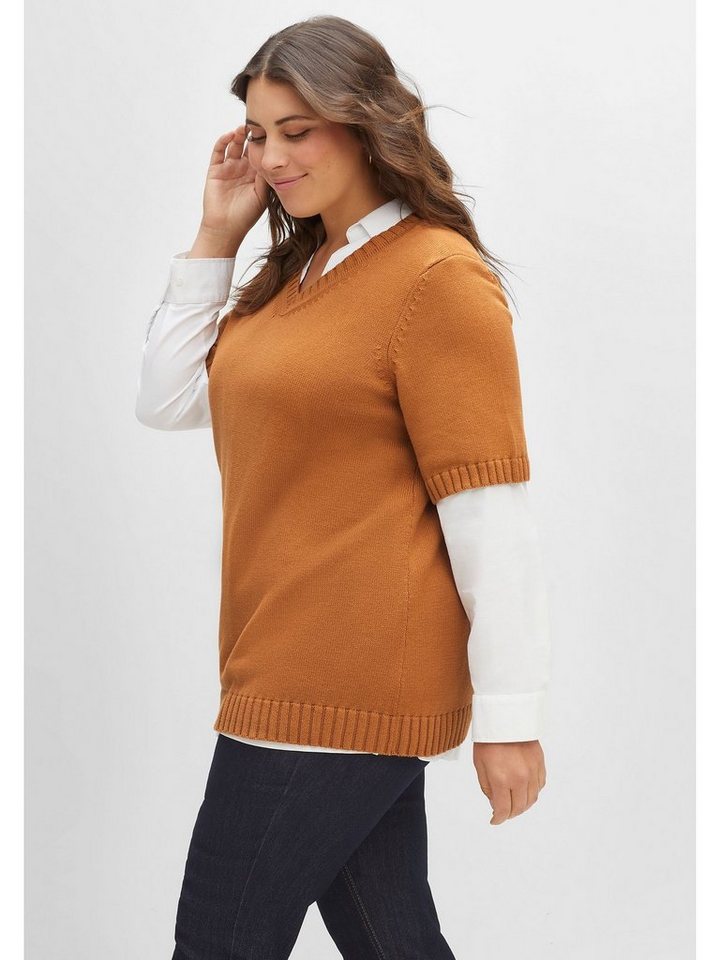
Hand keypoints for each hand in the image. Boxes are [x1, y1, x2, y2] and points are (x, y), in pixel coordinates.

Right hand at [198, 125, 269, 241]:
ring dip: (238, 135)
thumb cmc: (246, 215)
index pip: (261, 153)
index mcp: (255, 174)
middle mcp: (242, 169)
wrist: (226, 227)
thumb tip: (272, 157)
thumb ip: (266, 176)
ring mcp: (228, 168)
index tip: (271, 130)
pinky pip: (218, 151)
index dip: (265, 142)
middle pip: (248, 145)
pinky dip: (223, 141)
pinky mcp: (215, 170)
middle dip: (252, 134)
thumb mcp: (262, 194)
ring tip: (243, 128)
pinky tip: (230, 136)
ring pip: (234, 145)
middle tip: (258, 123)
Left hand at [473, 740, 546, 824]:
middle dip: (510, 814)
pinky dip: (532, 792)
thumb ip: (487, 787)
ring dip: (523, 805)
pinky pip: (539, 786)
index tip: (494, 820)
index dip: (498, 819)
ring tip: (514, 804)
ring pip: (532, 799)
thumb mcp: (479, 764)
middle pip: (519, 808)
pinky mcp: (540, 764)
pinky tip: (524, 790)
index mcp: (501, 779)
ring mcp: (532, 771)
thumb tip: (495, 804)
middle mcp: (519, 778)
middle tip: (503, 813)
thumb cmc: (488, 740)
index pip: (503, 810)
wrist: (505, 717)